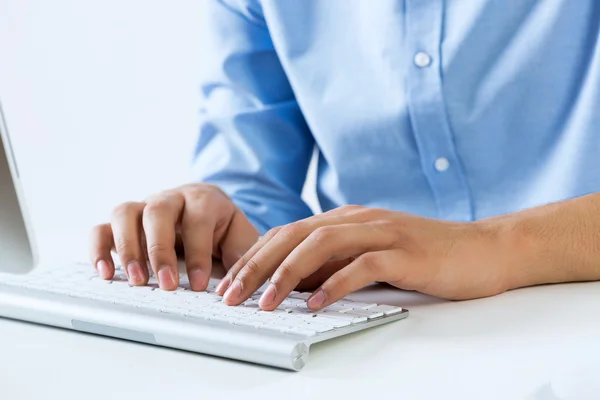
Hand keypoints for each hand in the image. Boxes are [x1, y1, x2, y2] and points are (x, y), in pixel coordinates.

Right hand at [89, 184, 258, 289]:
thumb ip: (242, 254)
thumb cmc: (223, 227)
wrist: (207, 209)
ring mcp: (143, 207)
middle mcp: (169, 199)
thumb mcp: (240, 236)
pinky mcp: (123, 223)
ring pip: (125, 213)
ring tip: (137, 281)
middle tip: (167, 285)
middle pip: (158, 212)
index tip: (198, 284)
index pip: (198, 219)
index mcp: (203, 199)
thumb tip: (239, 282)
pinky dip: (99, 249)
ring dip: (128, 248)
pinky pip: (102, 228)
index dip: (198, 252)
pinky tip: (105, 274)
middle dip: (161, 251)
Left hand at [216, 205, 512, 309]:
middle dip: (256, 265)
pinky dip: (336, 283)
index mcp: (346, 219)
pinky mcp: (406, 253)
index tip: (229, 283)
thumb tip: (295, 284)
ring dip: (288, 274)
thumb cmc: (426, 256)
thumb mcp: (371, 256)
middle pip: (294, 236)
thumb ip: (336, 263)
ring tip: (265, 302)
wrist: (484, 249)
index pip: (287, 233)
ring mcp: (382, 233)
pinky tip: (317, 303)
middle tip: (230, 294)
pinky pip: (363, 265)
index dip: (253, 257)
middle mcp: (359, 220)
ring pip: (321, 245)